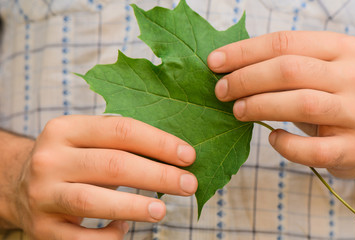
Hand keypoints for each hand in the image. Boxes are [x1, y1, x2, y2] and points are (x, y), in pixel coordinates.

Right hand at [6, 115, 196, 238]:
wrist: (19, 185)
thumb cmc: (72, 160)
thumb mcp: (88, 141)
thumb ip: (124, 144)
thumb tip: (177, 157)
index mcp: (65, 129)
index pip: (121, 130)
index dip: (159, 143)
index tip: (189, 156)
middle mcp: (50, 159)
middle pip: (113, 165)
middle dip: (158, 175)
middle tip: (188, 184)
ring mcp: (42, 195)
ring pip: (94, 201)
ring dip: (135, 206)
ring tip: (163, 210)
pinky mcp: (41, 228)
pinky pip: (81, 239)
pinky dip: (109, 234)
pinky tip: (124, 226)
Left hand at [208, 31, 354, 178]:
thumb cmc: (336, 96)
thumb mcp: (322, 70)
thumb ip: (289, 66)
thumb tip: (232, 67)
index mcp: (341, 49)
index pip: (284, 43)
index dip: (243, 52)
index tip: (214, 62)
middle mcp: (352, 77)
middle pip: (288, 70)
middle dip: (246, 79)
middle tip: (221, 90)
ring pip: (301, 103)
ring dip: (260, 106)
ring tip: (238, 110)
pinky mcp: (352, 149)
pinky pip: (314, 150)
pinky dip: (287, 146)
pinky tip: (274, 139)